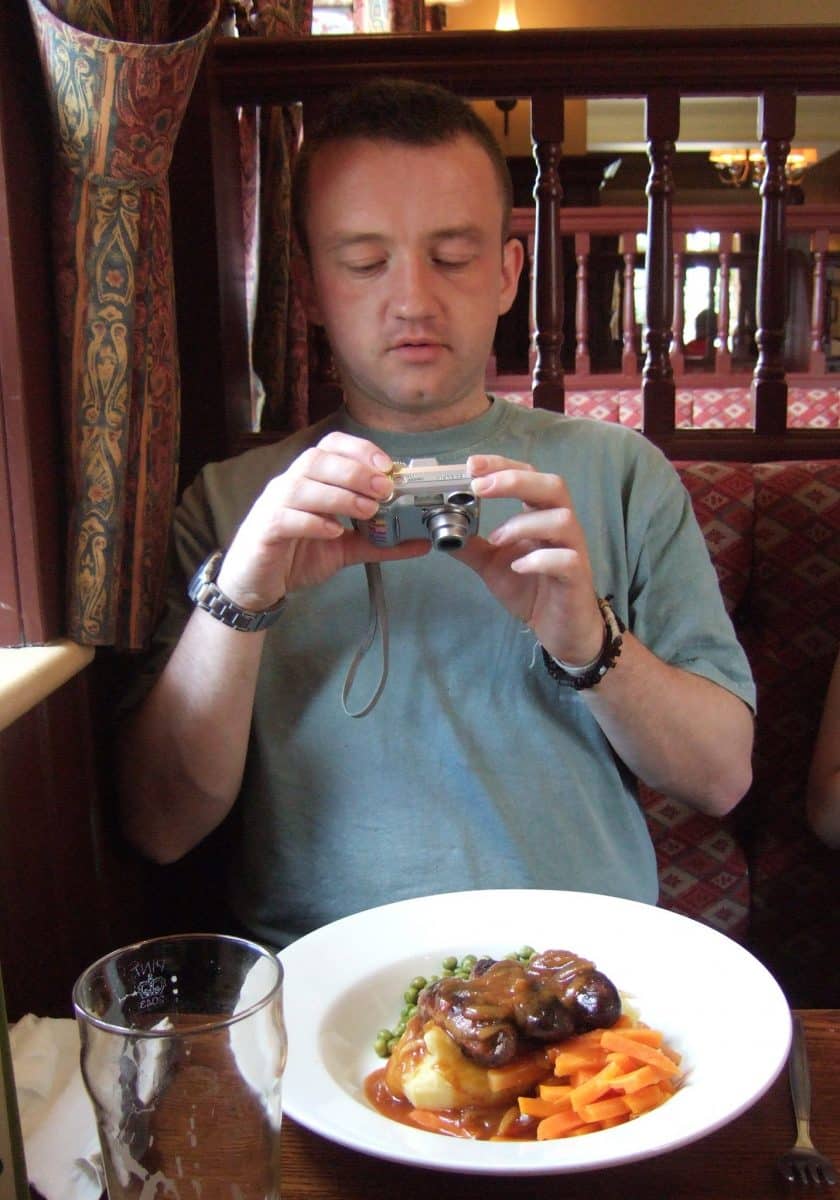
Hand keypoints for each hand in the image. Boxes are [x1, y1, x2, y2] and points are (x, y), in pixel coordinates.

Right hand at [216, 431, 428, 610]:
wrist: (256, 585)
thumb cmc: (296, 556)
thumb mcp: (346, 548)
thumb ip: (380, 542)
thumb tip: (421, 541)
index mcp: (309, 480)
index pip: (331, 446)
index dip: (359, 450)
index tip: (387, 466)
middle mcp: (288, 485)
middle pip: (318, 460)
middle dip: (355, 471)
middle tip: (385, 490)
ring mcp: (272, 505)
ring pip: (302, 485)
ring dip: (339, 494)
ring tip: (367, 510)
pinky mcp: (264, 531)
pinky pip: (285, 517)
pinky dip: (312, 521)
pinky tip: (334, 531)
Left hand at [454, 454, 604, 665]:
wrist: (560, 628)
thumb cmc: (531, 588)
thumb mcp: (492, 563)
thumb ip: (470, 544)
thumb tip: (438, 528)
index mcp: (539, 515)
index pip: (528, 474)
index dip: (502, 465)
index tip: (471, 465)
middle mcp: (561, 525)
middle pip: (552, 485)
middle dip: (515, 480)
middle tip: (479, 487)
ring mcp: (573, 549)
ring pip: (561, 519)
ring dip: (522, 524)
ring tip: (496, 540)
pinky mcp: (578, 577)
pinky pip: (567, 559)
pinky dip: (540, 559)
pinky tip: (518, 566)